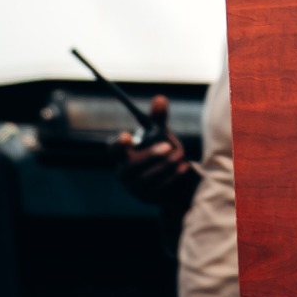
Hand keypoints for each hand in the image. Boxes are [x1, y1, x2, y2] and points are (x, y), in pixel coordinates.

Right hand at [112, 95, 196, 210]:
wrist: (170, 174)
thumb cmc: (159, 148)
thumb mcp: (159, 133)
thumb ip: (158, 118)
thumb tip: (159, 98)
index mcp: (122, 154)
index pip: (112, 150)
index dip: (117, 144)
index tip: (126, 135)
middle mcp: (124, 172)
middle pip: (129, 166)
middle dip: (149, 155)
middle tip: (168, 146)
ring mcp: (134, 187)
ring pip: (146, 178)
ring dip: (165, 165)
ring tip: (181, 154)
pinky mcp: (147, 198)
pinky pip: (157, 189)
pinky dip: (172, 177)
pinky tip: (184, 166)